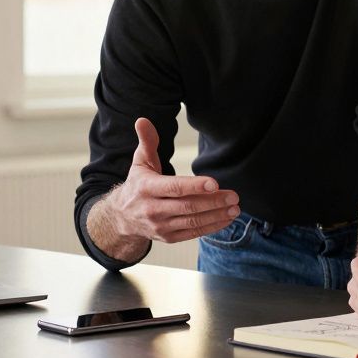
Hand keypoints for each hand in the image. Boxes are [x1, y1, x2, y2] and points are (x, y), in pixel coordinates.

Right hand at [103, 118, 239, 243]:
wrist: (122, 217)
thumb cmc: (137, 185)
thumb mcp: (140, 162)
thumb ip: (146, 141)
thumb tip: (142, 120)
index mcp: (146, 188)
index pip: (174, 187)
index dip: (195, 186)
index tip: (215, 182)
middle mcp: (152, 209)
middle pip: (188, 206)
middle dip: (213, 201)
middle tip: (234, 196)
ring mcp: (160, 226)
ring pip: (192, 221)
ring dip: (216, 215)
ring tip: (235, 208)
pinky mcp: (168, 237)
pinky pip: (193, 233)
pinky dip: (211, 227)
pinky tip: (226, 219)